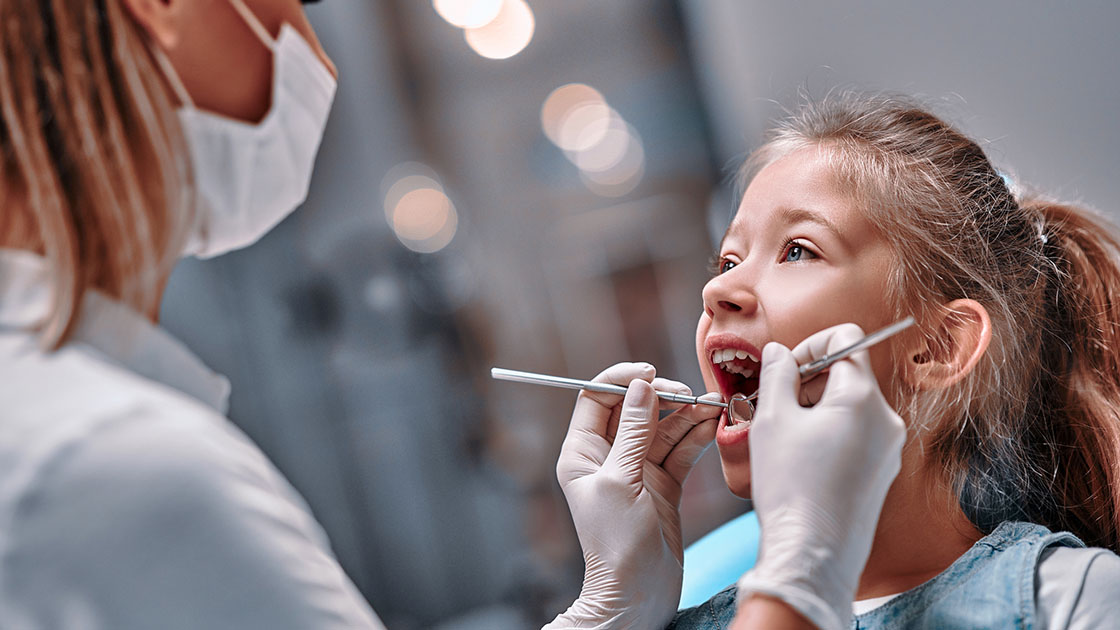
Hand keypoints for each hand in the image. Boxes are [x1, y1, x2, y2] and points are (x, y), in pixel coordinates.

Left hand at [545, 363, 719, 628]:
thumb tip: (641, 386)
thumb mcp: (621, 481)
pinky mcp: (664, 483)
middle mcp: (608, 456)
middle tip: (689, 395)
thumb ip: (633, 432)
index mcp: (582, 452)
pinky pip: (681, 449)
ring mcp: (638, 469)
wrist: (638, 594)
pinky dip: (697, 435)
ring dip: (688, 414)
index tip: (650, 373)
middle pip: (635, 407)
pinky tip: (713, 424)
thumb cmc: (616, 545)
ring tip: (713, 405)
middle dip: (663, 396)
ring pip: (663, 426)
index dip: (622, 380)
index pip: (596, 398)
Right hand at [733, 324, 905, 629]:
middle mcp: (886, 420)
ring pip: (849, 407)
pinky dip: (827, 436)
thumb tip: (779, 352)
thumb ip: (776, 374)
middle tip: (773, 407)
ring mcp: (889, 449)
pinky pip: (855, 436)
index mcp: (863, 398)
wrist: (813, 554)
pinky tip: (800, 462)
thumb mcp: (772, 419)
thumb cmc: (791, 486)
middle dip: (808, 382)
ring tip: (783, 439)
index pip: (846, 340)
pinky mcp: (882, 473)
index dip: (809, 346)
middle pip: (847, 374)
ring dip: (814, 410)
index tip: (783, 373)